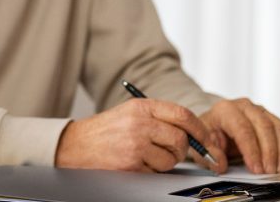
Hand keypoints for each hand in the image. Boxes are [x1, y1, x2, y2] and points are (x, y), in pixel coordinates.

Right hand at [55, 98, 227, 173]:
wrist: (75, 145)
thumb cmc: (104, 130)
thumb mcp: (130, 113)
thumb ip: (158, 117)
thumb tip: (193, 132)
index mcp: (141, 107)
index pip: (182, 114)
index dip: (199, 128)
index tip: (205, 137)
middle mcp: (139, 124)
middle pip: (180, 139)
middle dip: (182, 149)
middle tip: (173, 151)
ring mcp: (135, 145)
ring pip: (171, 159)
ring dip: (165, 162)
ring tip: (147, 156)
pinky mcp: (131, 164)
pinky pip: (156, 172)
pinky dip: (150, 171)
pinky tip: (135, 163)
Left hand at [199, 98, 279, 173]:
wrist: (214, 126)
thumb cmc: (208, 134)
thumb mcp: (200, 144)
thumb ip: (209, 154)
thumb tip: (220, 164)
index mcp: (225, 110)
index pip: (242, 129)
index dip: (252, 150)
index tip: (256, 168)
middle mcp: (244, 107)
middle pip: (263, 127)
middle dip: (269, 152)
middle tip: (269, 171)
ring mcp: (259, 111)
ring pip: (278, 128)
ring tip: (278, 170)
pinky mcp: (271, 119)